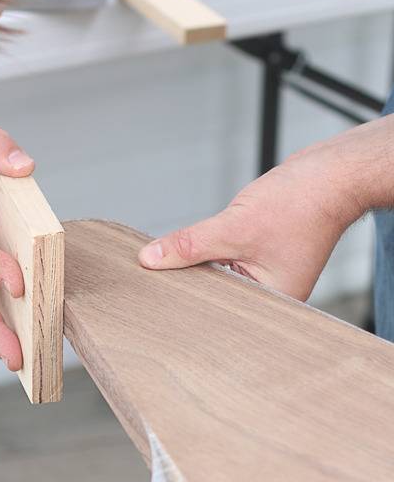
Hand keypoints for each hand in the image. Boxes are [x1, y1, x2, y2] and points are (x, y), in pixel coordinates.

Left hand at [138, 139, 365, 300]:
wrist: (333, 171)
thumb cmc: (302, 203)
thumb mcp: (234, 227)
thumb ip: (189, 245)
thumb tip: (149, 259)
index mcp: (273, 301)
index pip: (217, 309)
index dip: (186, 299)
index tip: (154, 294)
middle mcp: (271, 293)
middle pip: (216, 294)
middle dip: (189, 279)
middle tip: (153, 277)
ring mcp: (267, 273)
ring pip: (218, 274)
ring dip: (198, 261)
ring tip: (169, 260)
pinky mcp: (261, 254)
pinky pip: (225, 257)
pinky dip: (210, 249)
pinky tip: (194, 244)